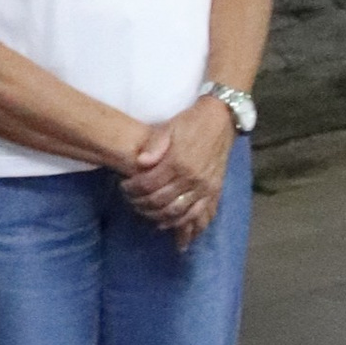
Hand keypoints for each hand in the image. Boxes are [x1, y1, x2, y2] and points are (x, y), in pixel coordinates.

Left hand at [122, 99, 232, 248]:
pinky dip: (181, 223)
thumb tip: (140, 162)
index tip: (124, 187)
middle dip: (141, 204)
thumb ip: (154, 145)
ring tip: (146, 212)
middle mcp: (192, 178)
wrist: (221, 120)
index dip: (132, 189)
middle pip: (160, 201)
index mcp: (177, 161)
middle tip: (131, 201)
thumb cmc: (191, 122)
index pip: (148, 184)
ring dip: (158, 216)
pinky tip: (167, 224)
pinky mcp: (214, 191)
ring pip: (177, 212)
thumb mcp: (168, 127)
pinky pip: (197, 214)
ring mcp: (204, 187)